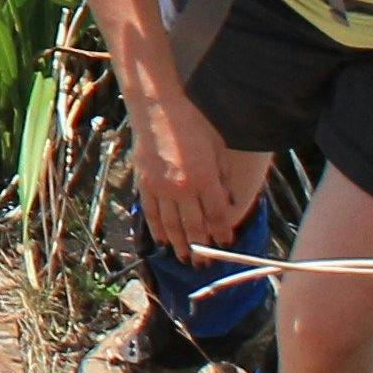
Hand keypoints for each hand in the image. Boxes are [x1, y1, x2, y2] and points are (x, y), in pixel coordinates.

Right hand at [134, 93, 259, 253]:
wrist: (157, 108)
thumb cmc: (192, 122)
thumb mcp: (217, 145)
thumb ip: (222, 175)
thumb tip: (228, 199)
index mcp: (204, 177)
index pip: (217, 213)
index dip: (223, 231)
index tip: (226, 243)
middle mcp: (182, 187)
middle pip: (194, 225)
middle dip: (202, 247)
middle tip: (205, 264)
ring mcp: (161, 187)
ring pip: (172, 225)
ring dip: (180, 244)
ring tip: (185, 259)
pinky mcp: (145, 184)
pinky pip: (152, 213)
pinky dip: (157, 229)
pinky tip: (163, 241)